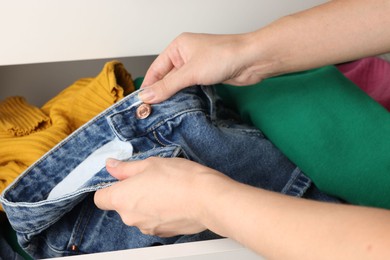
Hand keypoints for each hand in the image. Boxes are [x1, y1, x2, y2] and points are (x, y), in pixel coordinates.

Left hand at [94, 157, 223, 236]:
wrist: (207, 199)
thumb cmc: (180, 179)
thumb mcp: (150, 164)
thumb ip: (126, 168)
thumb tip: (111, 166)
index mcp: (122, 198)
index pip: (100, 198)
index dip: (109, 188)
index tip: (122, 180)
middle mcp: (130, 217)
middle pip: (122, 205)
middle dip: (133, 193)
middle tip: (151, 178)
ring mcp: (146, 227)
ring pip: (139, 213)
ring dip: (147, 203)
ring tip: (166, 189)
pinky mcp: (162, 233)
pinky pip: (154, 220)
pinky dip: (160, 212)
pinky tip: (174, 200)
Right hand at [139, 32, 269, 102]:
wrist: (252, 60)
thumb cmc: (224, 56)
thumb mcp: (190, 72)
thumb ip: (168, 86)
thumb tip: (147, 96)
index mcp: (178, 47)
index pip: (156, 69)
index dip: (149, 86)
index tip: (141, 103)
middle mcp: (185, 56)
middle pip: (166, 78)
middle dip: (161, 94)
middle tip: (152, 112)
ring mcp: (196, 67)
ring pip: (179, 85)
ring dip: (174, 97)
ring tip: (164, 113)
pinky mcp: (206, 77)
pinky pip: (190, 88)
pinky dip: (185, 97)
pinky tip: (181, 108)